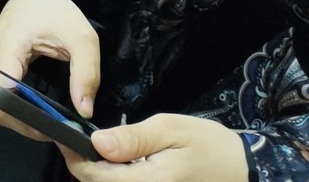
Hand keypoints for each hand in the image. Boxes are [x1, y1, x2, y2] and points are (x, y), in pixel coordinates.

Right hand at [0, 0, 101, 137]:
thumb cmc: (56, 11)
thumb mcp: (82, 38)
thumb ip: (86, 74)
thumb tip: (84, 111)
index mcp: (9, 46)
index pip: (3, 92)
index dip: (25, 116)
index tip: (50, 126)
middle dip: (24, 122)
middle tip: (53, 130)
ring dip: (18, 117)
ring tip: (46, 122)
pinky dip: (14, 106)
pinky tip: (35, 110)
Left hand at [65, 115, 246, 181]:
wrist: (243, 172)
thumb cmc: (210, 146)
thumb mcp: (172, 130)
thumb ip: (133, 138)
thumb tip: (97, 143)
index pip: (95, 177)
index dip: (74, 156)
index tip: (65, 134)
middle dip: (83, 164)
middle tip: (76, 138)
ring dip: (97, 173)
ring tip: (94, 148)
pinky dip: (114, 178)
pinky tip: (116, 163)